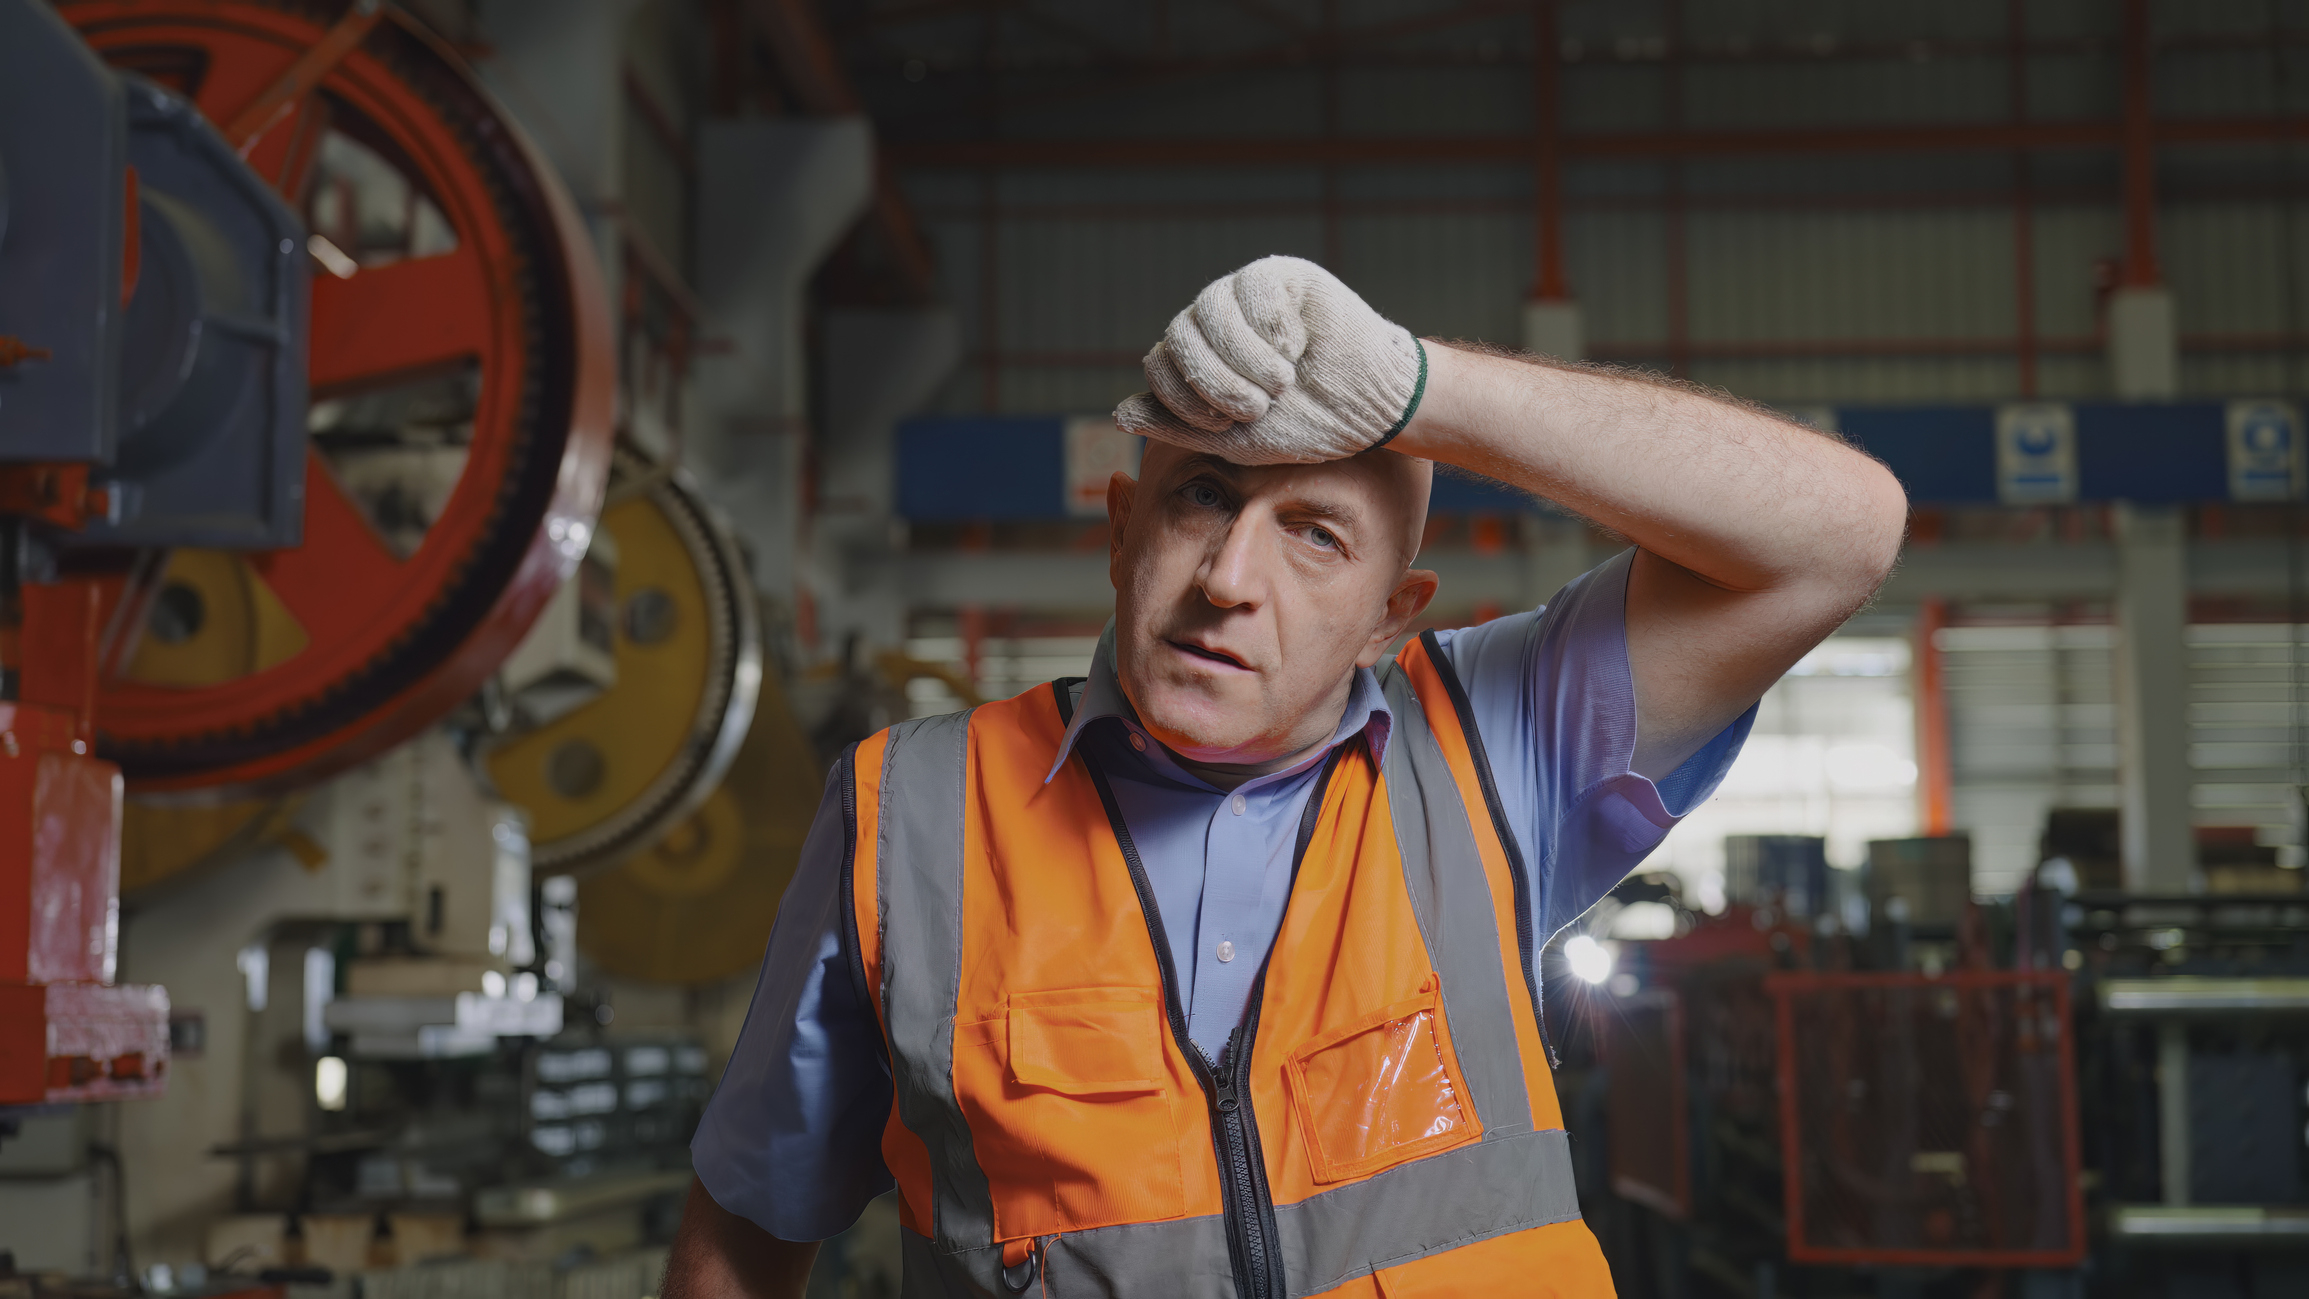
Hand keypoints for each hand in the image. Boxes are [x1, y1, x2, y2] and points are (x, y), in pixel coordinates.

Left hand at [1113, 256, 1426, 464]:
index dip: (1182, 397)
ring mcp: (1242, 295)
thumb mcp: (1235, 439)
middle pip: (1178, 335)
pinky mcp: (1277, 276)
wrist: (1369, 407)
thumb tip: (1120, 413)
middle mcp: (1213, 323)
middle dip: (1212, 381)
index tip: (1224, 423)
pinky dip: (1273, 329)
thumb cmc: (1305, 425)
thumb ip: (1178, 426)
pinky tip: (1299, 347)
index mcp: (1198, 359)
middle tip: (1255, 407)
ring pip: (1209, 310)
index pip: (1159, 364)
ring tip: (1282, 383)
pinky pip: (1252, 291)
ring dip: (1244, 358)